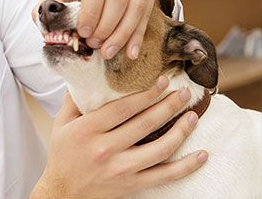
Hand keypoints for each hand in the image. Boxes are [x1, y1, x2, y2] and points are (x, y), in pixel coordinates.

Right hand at [31, 76, 207, 198]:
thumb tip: (86, 75)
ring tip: (192, 116)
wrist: (62, 193)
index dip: (146, 93)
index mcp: (88, 130)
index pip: (124, 108)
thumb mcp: (61, 124)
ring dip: (181, 131)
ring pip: (159, 149)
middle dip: (168, 105)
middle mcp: (106, 149)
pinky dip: (186, 166)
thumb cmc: (62, 155)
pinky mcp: (131, 184)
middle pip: (145, 124)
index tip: (163, 81)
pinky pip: (164, 176)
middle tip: (184, 92)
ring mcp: (120, 169)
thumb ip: (74, 100)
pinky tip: (201, 154)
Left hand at [33, 0, 160, 59]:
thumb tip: (45, 25)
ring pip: (137, 6)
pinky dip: (137, 35)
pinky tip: (130, 52)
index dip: (91, 13)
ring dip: (122, 35)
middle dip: (106, 28)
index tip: (84, 34)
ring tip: (108, 51)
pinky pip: (148, 11)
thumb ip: (51, 4)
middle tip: (95, 44)